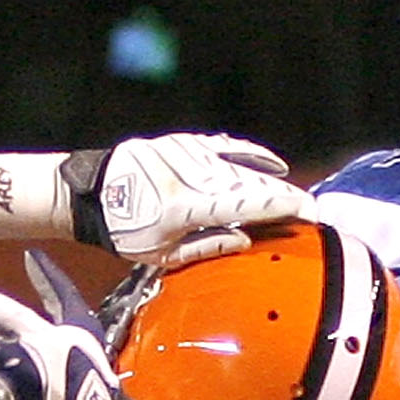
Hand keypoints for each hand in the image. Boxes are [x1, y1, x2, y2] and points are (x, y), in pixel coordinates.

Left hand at [61, 133, 306, 263]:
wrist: (90, 193)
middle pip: (250, 184)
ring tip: (294, 194)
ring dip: (270, 180)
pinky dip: (248, 155)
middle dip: (283, 196)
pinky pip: (224, 147)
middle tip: (310, 209)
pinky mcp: (183, 144)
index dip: (282, 208)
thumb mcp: (162, 254)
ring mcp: (188, 155)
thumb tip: (245, 241)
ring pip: (240, 166)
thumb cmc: (123, 230)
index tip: (308, 214)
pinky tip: (270, 164)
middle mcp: (192, 174)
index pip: (248, 204)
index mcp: (188, 205)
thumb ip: (206, 247)